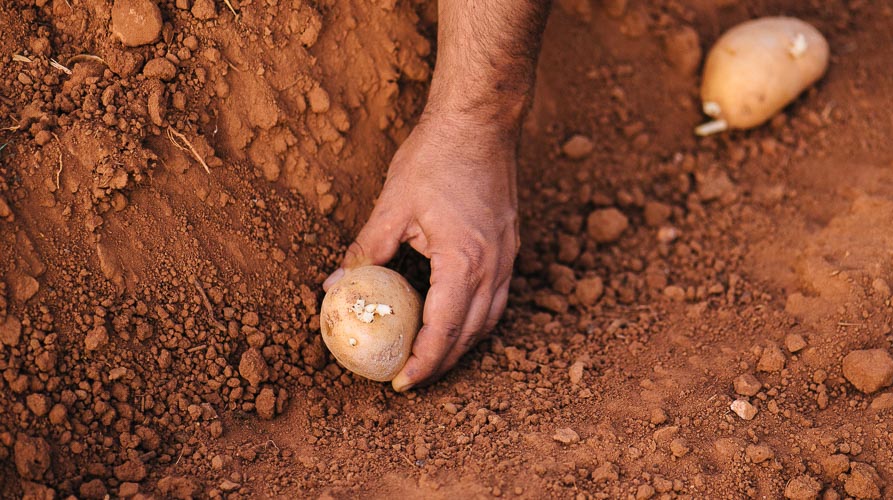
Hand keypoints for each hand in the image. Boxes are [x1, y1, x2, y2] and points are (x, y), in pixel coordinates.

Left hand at [323, 111, 518, 390]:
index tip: (400, 383)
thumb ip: (367, 249)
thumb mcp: (393, 204)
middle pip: (471, 334)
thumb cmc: (438, 156)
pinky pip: (498, 299)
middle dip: (441, 364)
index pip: (444, 330)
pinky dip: (477, 321)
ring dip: (461, 346)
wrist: (481, 120)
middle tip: (409, 378)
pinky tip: (456, 321)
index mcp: (464, 261)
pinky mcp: (509, 247)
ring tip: (431, 358)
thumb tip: (337, 284)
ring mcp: (507, 257)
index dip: (423, 363)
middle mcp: (493, 267)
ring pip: (490, 321)